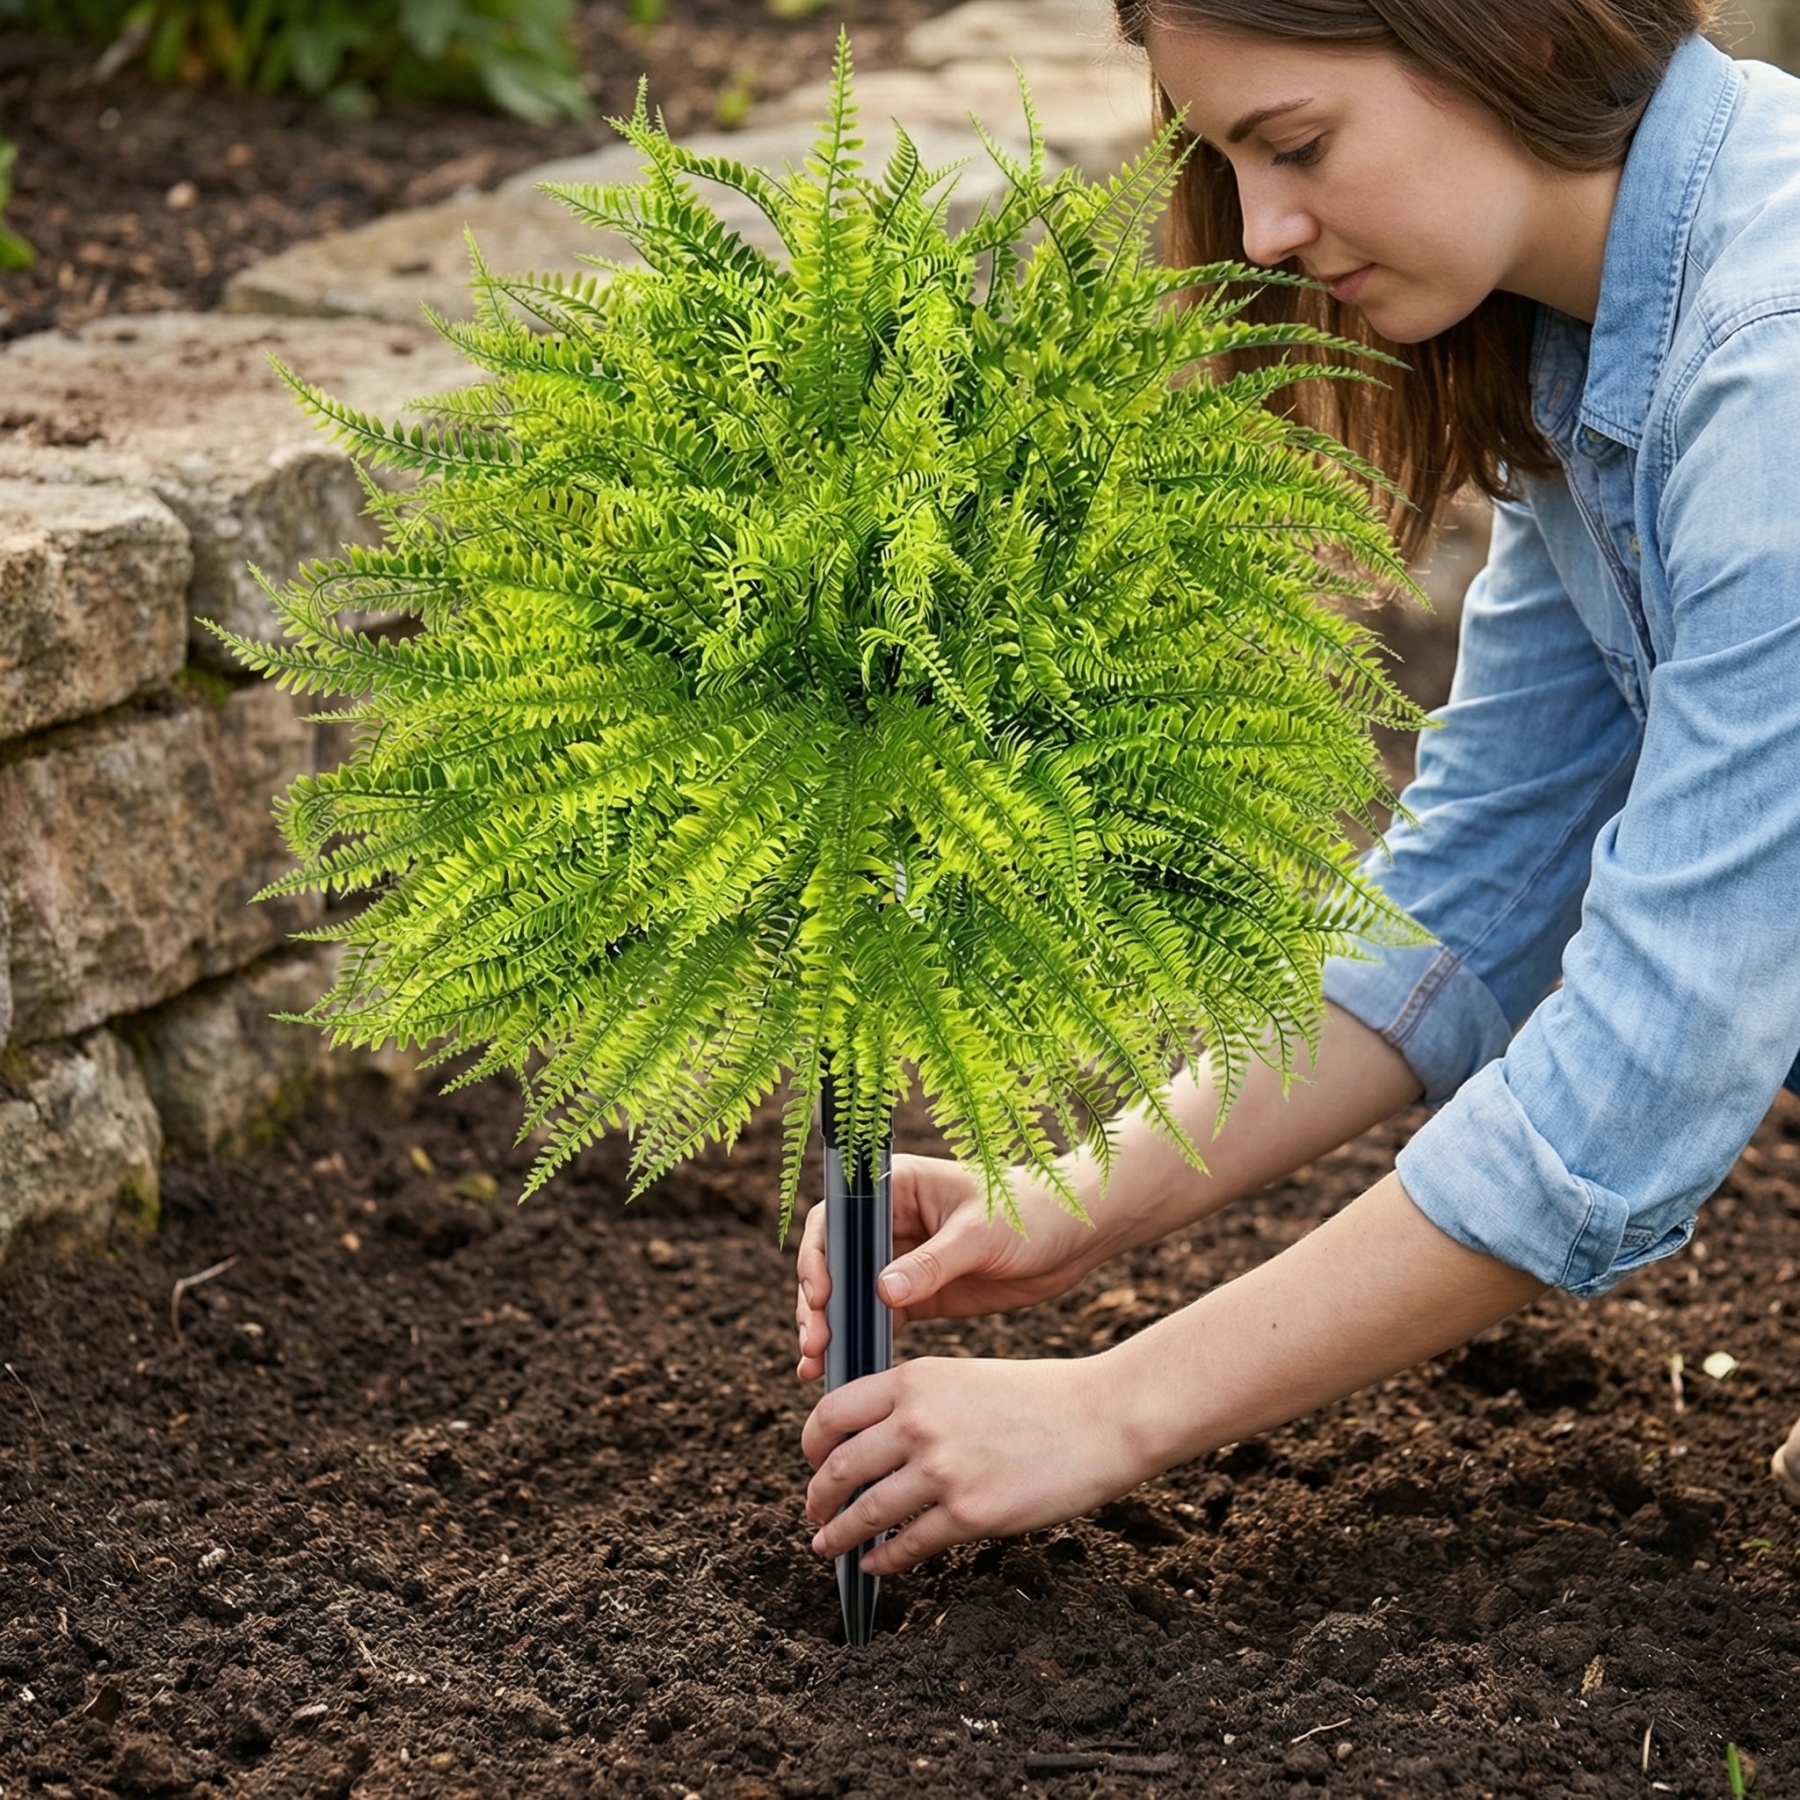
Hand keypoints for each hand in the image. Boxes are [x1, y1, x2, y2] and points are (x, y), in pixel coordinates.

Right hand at [794, 1153, 1106, 1380]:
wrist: (1074, 1238)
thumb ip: (932, 1262)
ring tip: (817, 1364)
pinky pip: (878, 1318)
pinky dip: (861, 1340)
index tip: (821, 1294)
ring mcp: (902, 1260)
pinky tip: (846, 1368)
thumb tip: (882, 1291)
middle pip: (835, 1260)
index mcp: (896, 1186)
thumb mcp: (980, 1234)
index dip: (819, 1254)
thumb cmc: (1029, 1213)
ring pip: (850, 1294)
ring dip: (832, 1326)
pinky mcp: (919, 1294)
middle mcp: (890, 1221)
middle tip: (816, 1340)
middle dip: (818, 1301)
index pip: (838, 1215)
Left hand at [802, 1353, 1144, 1573]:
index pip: (832, 1412)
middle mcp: (918, 1422)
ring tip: (829, 1545)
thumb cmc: (1037, 1397)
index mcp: (914, 1380)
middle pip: (836, 1468)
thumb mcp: (962, 1378)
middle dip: (817, 1497)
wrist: (1100, 1419)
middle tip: (814, 1511)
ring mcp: (941, 1470)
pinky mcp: (968, 1515)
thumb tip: (868, 1439)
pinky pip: (906, 1546)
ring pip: (863, 1513)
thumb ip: (913, 1401)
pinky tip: (877, 1564)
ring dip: (838, 1536)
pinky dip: (882, 1560)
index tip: (811, 1462)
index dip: (810, 1444)